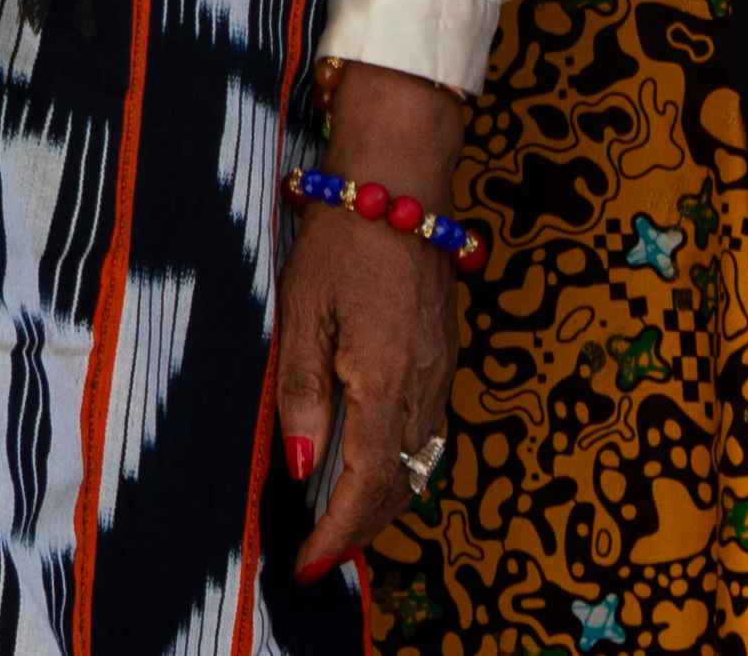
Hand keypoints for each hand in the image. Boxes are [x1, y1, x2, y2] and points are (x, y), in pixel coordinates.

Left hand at [276, 63, 469, 577]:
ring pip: (419, 466)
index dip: (336, 536)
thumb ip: (302, 395)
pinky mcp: (446, 357)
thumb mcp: (301, 314)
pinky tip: (371, 464)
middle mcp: (423, 389)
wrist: (400, 183)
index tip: (307, 565)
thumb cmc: (340, 239)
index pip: (365, 487)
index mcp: (384, 383)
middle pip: (400, 489)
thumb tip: (304, 468)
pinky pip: (429, 434)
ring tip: (336, 520)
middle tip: (316, 553)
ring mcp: (442, 374)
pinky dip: (401, 466)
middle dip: (359, 531)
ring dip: (382, 503)